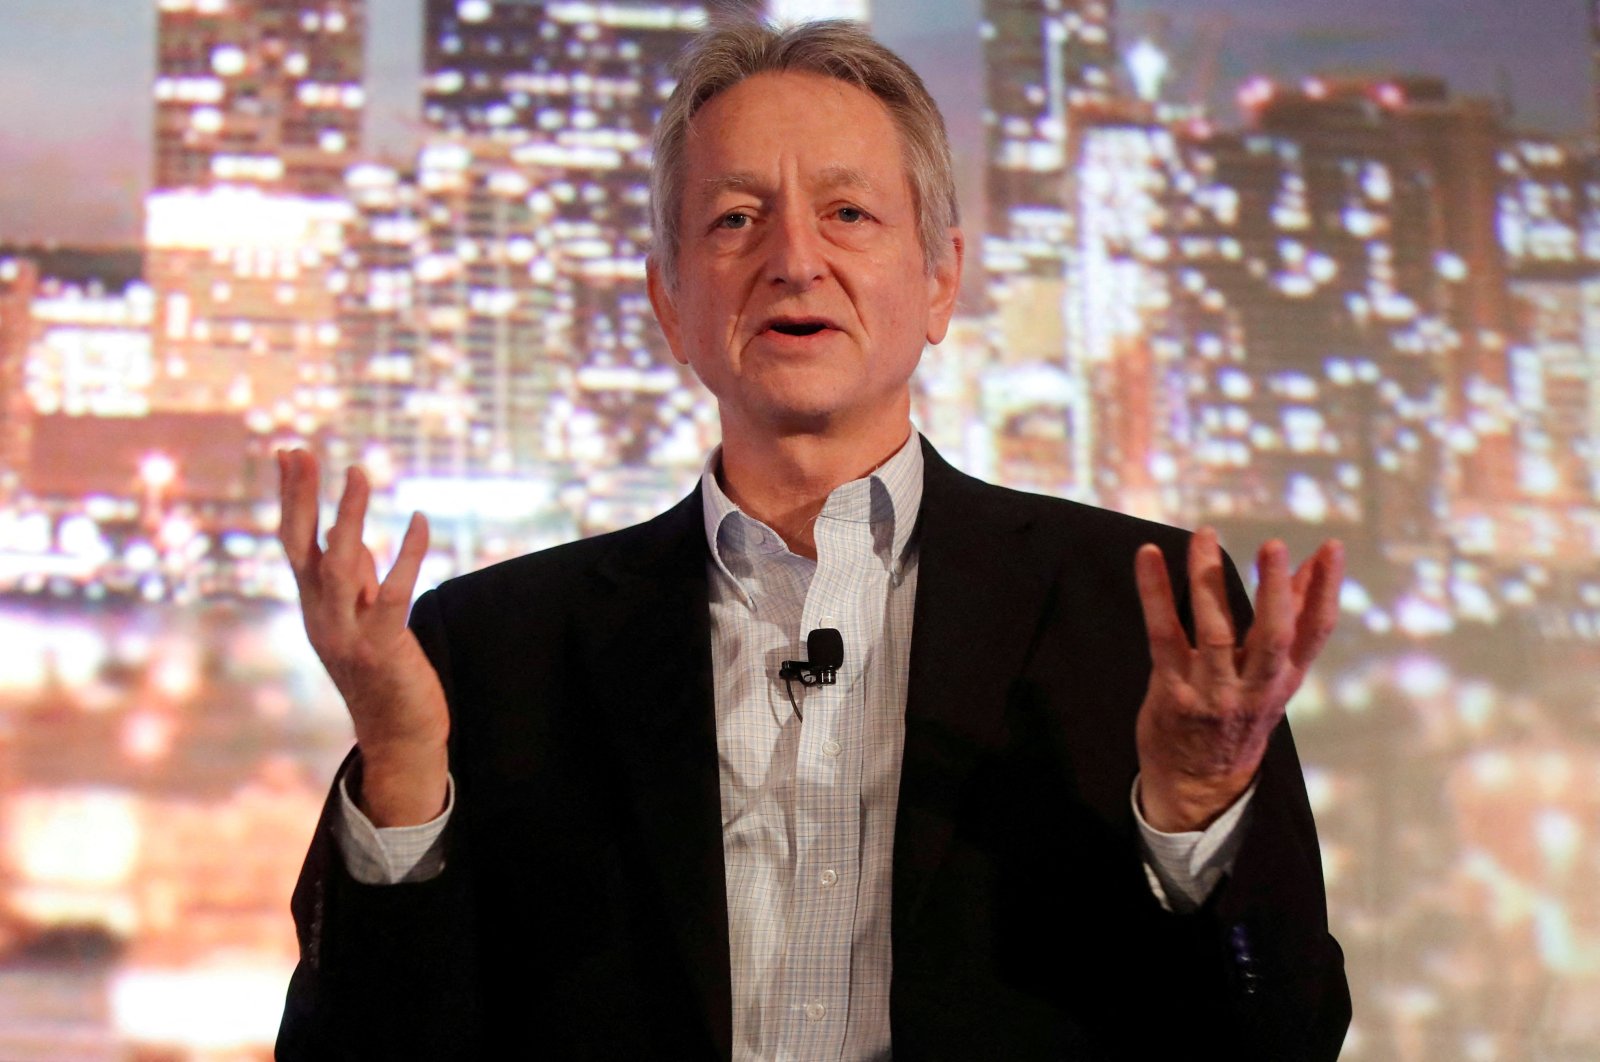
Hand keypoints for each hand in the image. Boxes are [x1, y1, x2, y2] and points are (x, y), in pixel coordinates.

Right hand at [277, 449, 448, 825]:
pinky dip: (406, 556)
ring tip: (358, 472)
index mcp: (314, 606)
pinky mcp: (382, 648)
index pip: (294, 542)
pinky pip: (392, 595)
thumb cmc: (382, 672)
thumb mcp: (361, 618)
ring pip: (339, 567)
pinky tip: (419, 521)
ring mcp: (348, 634)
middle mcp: (322, 616)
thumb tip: (354, 536)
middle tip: (301, 451)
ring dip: (348, 517)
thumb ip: (356, 579)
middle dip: (301, 499)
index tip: (289, 452)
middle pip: (302, 548)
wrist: (398, 735)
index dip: (290, 498)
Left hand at [1133, 528, 1343, 832]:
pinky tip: (1150, 557)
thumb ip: (1289, 624)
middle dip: (1274, 590)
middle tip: (1272, 545)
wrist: (1198, 785)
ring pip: (1215, 631)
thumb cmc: (1237, 718)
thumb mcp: (1274, 679)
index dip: (1324, 590)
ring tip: (1205, 536)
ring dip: (1209, 579)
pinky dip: (1155, 592)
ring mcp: (1212, 690)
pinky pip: (1163, 633)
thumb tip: (1309, 569)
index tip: (1331, 548)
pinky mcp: (1172, 689)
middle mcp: (1253, 688)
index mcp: (1284, 681)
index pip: (1313, 632)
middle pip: (1271, 637)